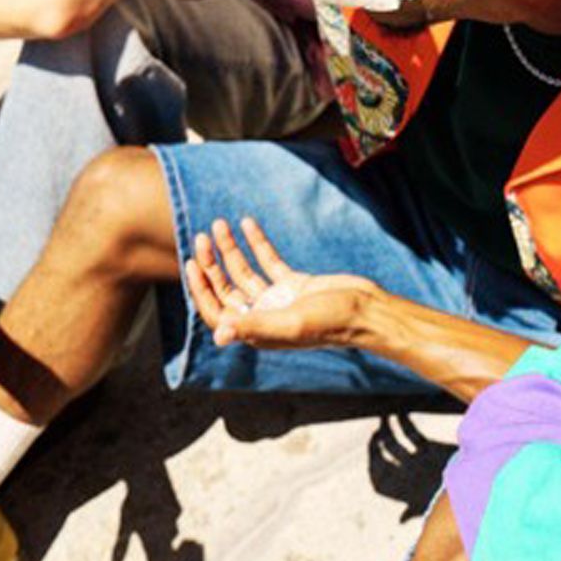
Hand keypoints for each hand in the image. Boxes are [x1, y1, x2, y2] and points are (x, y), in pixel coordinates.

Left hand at [185, 216, 379, 349]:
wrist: (368, 312)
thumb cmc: (332, 323)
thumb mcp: (290, 322)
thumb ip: (254, 326)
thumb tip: (219, 337)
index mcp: (258, 331)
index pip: (218, 313)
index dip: (201, 290)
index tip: (192, 263)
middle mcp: (264, 316)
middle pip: (228, 289)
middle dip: (213, 264)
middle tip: (203, 237)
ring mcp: (279, 299)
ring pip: (246, 272)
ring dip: (232, 249)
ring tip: (221, 223)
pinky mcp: (295, 284)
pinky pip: (269, 261)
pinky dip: (258, 243)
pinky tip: (248, 223)